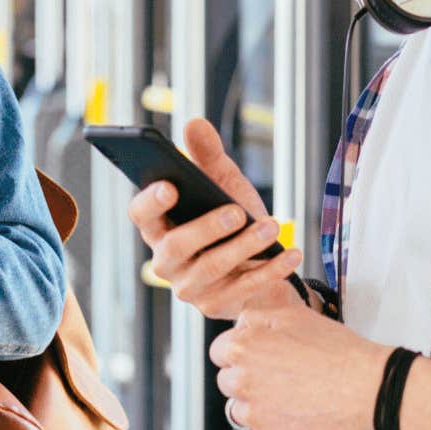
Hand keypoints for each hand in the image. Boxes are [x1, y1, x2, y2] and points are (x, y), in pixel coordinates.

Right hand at [129, 117, 303, 319]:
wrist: (262, 266)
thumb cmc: (234, 222)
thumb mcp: (223, 185)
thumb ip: (207, 157)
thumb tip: (194, 123)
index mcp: (159, 228)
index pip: (140, 216)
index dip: (150, 202)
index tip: (170, 186)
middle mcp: (166, 261)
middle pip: (175, 246)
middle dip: (206, 228)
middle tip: (237, 212)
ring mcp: (190, 288)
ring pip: (210, 268)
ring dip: (243, 247)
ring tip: (272, 227)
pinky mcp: (217, 306)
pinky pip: (243, 290)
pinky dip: (270, 270)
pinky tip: (290, 252)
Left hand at [210, 301, 391, 429]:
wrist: (367, 388)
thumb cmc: (336, 350)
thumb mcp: (294, 315)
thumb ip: (257, 318)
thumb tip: (241, 325)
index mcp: (243, 349)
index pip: (219, 352)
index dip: (239, 351)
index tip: (255, 356)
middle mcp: (242, 383)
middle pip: (228, 382)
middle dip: (247, 378)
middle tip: (278, 376)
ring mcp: (255, 416)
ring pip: (240, 412)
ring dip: (257, 406)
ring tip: (289, 398)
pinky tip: (294, 416)